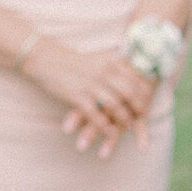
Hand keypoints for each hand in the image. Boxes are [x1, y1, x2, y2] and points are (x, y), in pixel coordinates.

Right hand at [24, 39, 155, 157]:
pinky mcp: (77, 96)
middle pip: (129, 93)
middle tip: (141, 116)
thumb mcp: (96, 58)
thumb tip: (131, 71)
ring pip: (115, 105)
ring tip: (127, 126)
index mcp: (110, 62)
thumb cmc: (70, 60)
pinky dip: (105, 126)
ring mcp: (90, 85)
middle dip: (138, 107)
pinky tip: (109, 131)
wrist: (44, 59)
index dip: (144, 92)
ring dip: (124, 118)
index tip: (147, 101)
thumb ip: (113, 65)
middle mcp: (103, 72)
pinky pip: (96, 115)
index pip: (135, 79)